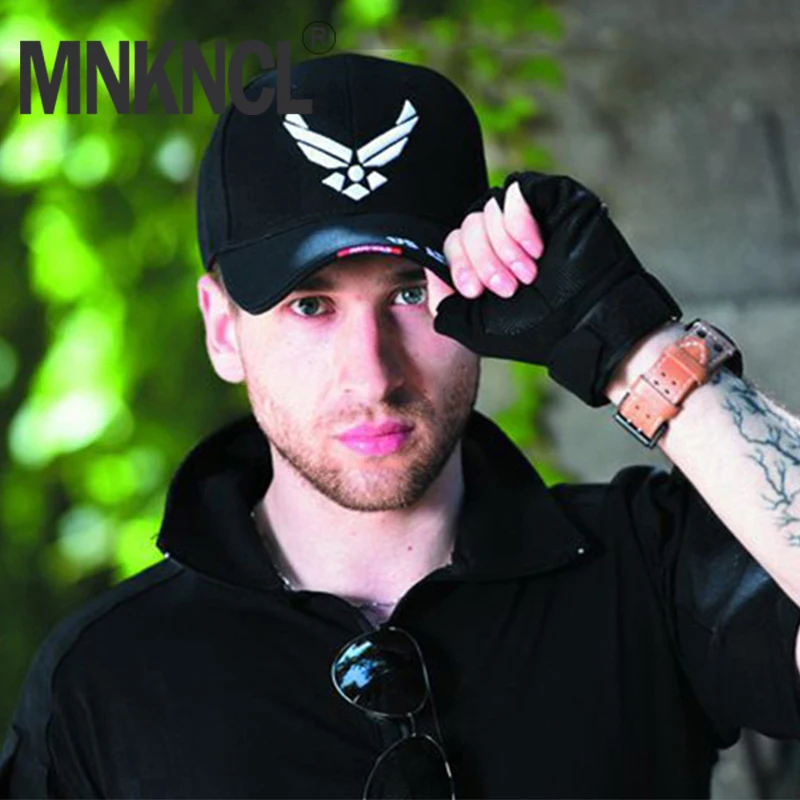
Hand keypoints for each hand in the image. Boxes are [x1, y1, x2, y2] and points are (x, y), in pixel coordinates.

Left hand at [423, 171, 681, 407]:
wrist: (586, 323)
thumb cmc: (537, 330)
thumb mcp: (474, 326)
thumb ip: (443, 302)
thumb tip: (429, 271)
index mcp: (485, 261)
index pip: (452, 243)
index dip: (458, 265)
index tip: (477, 291)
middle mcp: (503, 235)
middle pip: (466, 225)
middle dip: (483, 260)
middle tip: (509, 288)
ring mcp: (527, 214)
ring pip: (486, 209)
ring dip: (503, 247)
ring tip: (529, 273)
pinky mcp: (551, 197)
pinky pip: (514, 191)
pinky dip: (517, 222)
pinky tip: (536, 249)